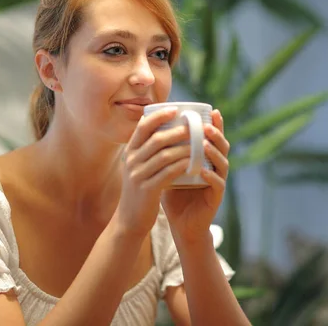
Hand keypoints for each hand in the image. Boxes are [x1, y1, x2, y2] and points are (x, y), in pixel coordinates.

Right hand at [115, 106, 192, 237]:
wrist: (130, 218)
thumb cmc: (140, 188)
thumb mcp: (138, 166)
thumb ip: (147, 149)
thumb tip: (162, 125)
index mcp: (130, 151)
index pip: (143, 127)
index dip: (159, 116)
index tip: (176, 109)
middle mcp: (131, 160)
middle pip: (156, 139)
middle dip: (177, 131)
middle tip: (193, 126)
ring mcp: (138, 175)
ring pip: (165, 155)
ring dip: (184, 148)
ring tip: (198, 143)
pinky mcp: (147, 189)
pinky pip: (168, 173)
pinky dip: (182, 165)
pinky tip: (193, 162)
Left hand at [162, 109, 229, 242]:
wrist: (181, 224)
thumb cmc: (175, 195)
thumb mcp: (169, 169)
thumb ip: (166, 153)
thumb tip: (151, 130)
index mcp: (206, 159)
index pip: (213, 138)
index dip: (215, 125)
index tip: (212, 110)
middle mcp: (215, 168)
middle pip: (222, 147)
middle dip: (217, 135)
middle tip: (207, 125)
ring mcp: (218, 182)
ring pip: (222, 164)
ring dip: (214, 152)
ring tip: (204, 143)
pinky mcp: (216, 197)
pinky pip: (217, 184)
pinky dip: (210, 176)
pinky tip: (202, 170)